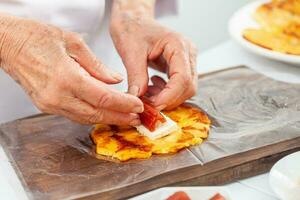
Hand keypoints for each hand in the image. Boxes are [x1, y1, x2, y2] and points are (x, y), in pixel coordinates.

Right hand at [0, 15, 142, 124]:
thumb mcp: (73, 42)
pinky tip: (103, 113)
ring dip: (107, 119)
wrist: (8, 43)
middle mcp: (58, 96)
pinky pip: (74, 115)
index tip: (138, 106)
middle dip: (119, 117)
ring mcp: (50, 104)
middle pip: (96, 113)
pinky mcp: (46, 105)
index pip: (103, 98)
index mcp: (67, 77)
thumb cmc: (36, 37)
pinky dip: (92, 115)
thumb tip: (115, 79)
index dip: (124, 104)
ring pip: (85, 118)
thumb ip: (97, 65)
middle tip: (137, 118)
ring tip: (125, 118)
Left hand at [110, 15, 197, 109]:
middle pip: (188, 87)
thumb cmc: (132, 28)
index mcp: (178, 45)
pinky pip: (178, 85)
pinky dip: (165, 92)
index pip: (183, 78)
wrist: (133, 20)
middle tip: (148, 104)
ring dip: (167, 97)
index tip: (153, 107)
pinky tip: (151, 87)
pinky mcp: (180, 66)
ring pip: (185, 89)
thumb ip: (136, 76)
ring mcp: (186, 59)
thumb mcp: (130, 52)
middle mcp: (187, 53)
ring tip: (147, 93)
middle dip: (169, 100)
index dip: (169, 96)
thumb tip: (137, 99)